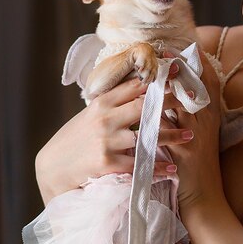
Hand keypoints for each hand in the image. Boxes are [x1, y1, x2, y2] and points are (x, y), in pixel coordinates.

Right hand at [36, 69, 192, 203]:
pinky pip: (138, 165)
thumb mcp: (91, 114)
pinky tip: (171, 168)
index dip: (157, 80)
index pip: (134, 86)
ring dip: (171, 137)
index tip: (177, 74)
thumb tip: (140, 86)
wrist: (53, 166)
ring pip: (145, 136)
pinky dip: (156, 168)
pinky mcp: (106, 164)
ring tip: (189, 136)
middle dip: (169, 103)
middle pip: (143, 106)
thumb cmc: (76, 138)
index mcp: (102, 102)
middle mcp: (104, 118)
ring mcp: (106, 141)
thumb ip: (114, 102)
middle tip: (190, 102)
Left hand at [162, 49, 224, 213]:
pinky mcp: (184, 150)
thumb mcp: (196, 136)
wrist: (203, 199)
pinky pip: (168, 126)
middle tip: (162, 51)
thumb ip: (185, 116)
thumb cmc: (195, 168)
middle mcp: (207, 122)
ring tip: (149, 71)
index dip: (198, 63)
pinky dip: (155, 114)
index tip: (184, 47)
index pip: (209, 81)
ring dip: (165, 85)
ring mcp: (197, 134)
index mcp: (211, 117)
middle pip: (196, 84)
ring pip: (182, 101)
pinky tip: (141, 103)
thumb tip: (168, 95)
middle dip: (179, 66)